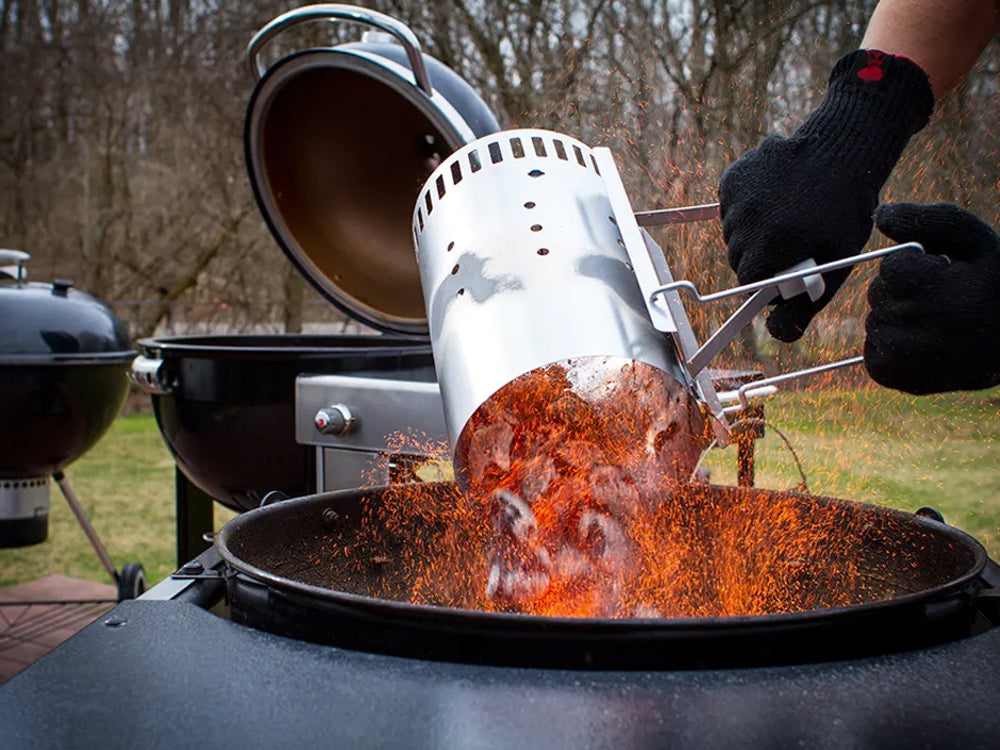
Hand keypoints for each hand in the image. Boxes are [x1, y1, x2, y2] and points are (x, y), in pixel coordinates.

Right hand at [719, 50, 932, 342]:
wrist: (843, 149)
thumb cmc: (846, 212)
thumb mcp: (836, 263)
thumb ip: (806, 305)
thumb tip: (776, 334)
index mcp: (772, 244)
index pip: (749, 280)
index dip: (769, 278)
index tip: (789, 265)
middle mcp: (747, 219)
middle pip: (737, 258)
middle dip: (759, 256)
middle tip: (791, 240)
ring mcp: (737, 196)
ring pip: (731, 233)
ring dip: (752, 231)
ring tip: (785, 215)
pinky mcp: (732, 177)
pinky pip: (728, 207)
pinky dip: (744, 207)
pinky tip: (773, 196)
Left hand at [864, 203, 999, 393]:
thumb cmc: (993, 283)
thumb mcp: (973, 239)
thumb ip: (928, 220)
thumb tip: (879, 215)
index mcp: (940, 292)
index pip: (892, 268)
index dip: (917, 266)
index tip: (946, 275)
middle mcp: (922, 329)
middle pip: (878, 295)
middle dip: (903, 292)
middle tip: (943, 300)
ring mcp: (909, 359)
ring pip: (874, 323)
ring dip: (897, 319)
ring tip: (937, 323)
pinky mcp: (901, 380)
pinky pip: (873, 353)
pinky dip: (890, 346)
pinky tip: (923, 344)